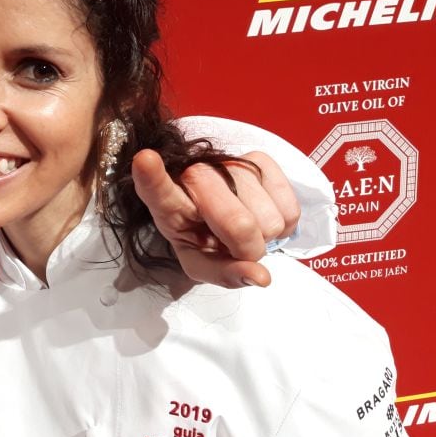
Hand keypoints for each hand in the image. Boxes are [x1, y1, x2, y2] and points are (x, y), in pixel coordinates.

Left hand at [132, 150, 299, 288]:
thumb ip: (225, 274)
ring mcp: (230, 163)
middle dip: (246, 248)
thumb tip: (261, 277)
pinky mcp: (260, 160)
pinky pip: (290, 208)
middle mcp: (197, 176)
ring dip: (265, 236)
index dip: (153, 177)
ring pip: (268, 219)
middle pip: (238, 222)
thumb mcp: (201, 264)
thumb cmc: (203, 240)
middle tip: (235, 248)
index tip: (145, 160)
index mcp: (169, 205)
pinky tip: (261, 216)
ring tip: (244, 228)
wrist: (222, 217)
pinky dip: (283, 224)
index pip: (158, 190)